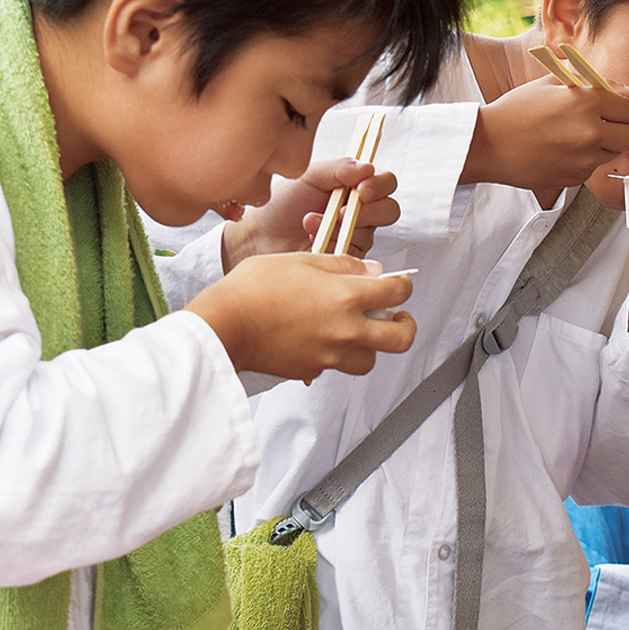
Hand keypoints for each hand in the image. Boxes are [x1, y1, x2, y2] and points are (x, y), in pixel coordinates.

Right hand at [186, 253, 415, 381]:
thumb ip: (341, 265)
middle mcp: (345, 330)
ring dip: (370, 345)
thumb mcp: (300, 260)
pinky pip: (336, 366)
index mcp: (345, 296)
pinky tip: (320, 338)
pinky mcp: (312, 370)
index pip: (397, 293)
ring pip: (370, 360)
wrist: (223, 325)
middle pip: (400, 338)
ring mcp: (330, 355)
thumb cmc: (252, 289)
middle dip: (405, 326)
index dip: (403, 285)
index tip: (398, 284)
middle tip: (397, 317)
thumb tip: (369, 271)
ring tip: (356, 331)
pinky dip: (336, 355)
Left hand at [221, 158, 399, 269]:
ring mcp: (354, 237)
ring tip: (311, 222)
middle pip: (389, 210)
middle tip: (341, 212)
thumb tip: (367, 167)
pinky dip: (333, 244)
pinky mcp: (347, 261)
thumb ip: (339, 168)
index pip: (385, 183)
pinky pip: (355, 255)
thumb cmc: (281, 205)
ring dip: (341, 227)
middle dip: (368, 211)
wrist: (259, 236)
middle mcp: (359, 212)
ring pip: (370, 233)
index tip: (362, 189)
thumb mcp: (309, 177)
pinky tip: (313, 240)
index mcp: (353, 187)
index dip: (380, 186)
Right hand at [464, 75, 628, 191]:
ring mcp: (584, 159)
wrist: (489, 145)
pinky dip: (584, 160)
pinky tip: (562, 150)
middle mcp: (591, 133)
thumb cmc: (518, 109)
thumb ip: (598, 84)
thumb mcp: (555, 83)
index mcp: (589, 103)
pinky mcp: (574, 178)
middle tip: (611, 126)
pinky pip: (592, 168)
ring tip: (577, 136)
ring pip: (613, 154)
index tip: (627, 113)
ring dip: (605, 146)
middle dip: (626, 131)